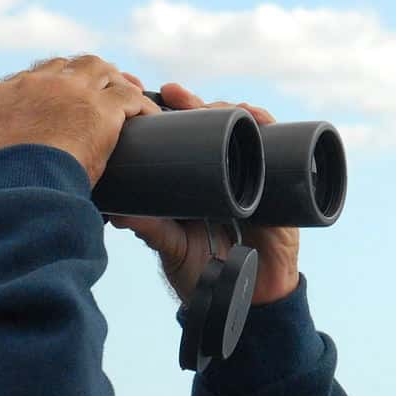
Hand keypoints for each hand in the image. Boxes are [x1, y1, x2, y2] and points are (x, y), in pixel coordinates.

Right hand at [0, 56, 161, 187]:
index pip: (33, 77)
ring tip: (126, 94)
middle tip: (99, 87)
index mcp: (2, 94)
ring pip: (100, 70)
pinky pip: (130, 97)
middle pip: (68, 65)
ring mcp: (70, 90)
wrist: (21, 186)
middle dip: (86, 73)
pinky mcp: (101, 107)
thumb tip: (1, 159)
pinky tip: (148, 117)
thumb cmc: (3, 183)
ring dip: (114, 80)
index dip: (53, 84)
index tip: (63, 95)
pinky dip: (141, 106)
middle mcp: (36, 83)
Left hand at [106, 80, 300, 307]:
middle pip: (215, 126)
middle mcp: (225, 174)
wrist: (247, 301)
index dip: (176, 114)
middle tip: (176, 94)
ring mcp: (253, 178)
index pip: (187, 138)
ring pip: (246, 132)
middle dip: (199, 104)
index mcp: (196, 182)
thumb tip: (115, 212)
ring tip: (219, 103)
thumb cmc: (205, 274)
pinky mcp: (279, 189)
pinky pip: (281, 151)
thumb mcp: (171, 246)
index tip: (159, 96)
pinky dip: (272, 131)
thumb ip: (149, 228)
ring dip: (235, 111)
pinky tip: (261, 119)